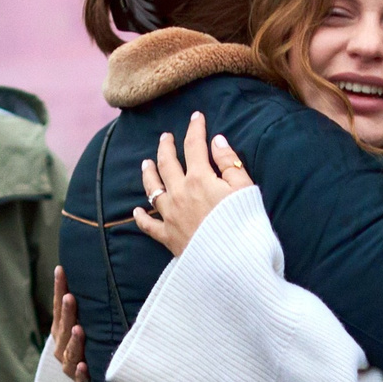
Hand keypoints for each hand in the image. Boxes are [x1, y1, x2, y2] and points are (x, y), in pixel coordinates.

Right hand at [49, 266, 89, 381]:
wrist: (90, 380)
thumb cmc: (89, 346)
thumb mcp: (86, 324)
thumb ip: (88, 306)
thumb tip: (100, 272)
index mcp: (61, 330)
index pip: (58, 307)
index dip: (58, 289)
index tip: (61, 270)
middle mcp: (62, 346)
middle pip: (63, 328)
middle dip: (67, 313)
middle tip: (70, 297)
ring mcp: (70, 365)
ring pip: (70, 353)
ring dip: (74, 341)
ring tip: (78, 330)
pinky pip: (80, 379)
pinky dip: (81, 373)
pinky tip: (85, 366)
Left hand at [129, 111, 251, 258]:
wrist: (233, 264)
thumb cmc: (245, 225)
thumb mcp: (245, 188)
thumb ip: (229, 163)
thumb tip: (216, 141)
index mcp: (200, 178)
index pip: (194, 146)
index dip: (195, 129)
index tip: (196, 117)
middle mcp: (180, 194)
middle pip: (167, 164)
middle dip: (165, 147)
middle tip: (165, 137)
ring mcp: (170, 216)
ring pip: (152, 189)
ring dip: (148, 174)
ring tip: (145, 163)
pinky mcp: (168, 238)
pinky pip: (149, 226)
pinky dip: (142, 217)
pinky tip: (137, 212)